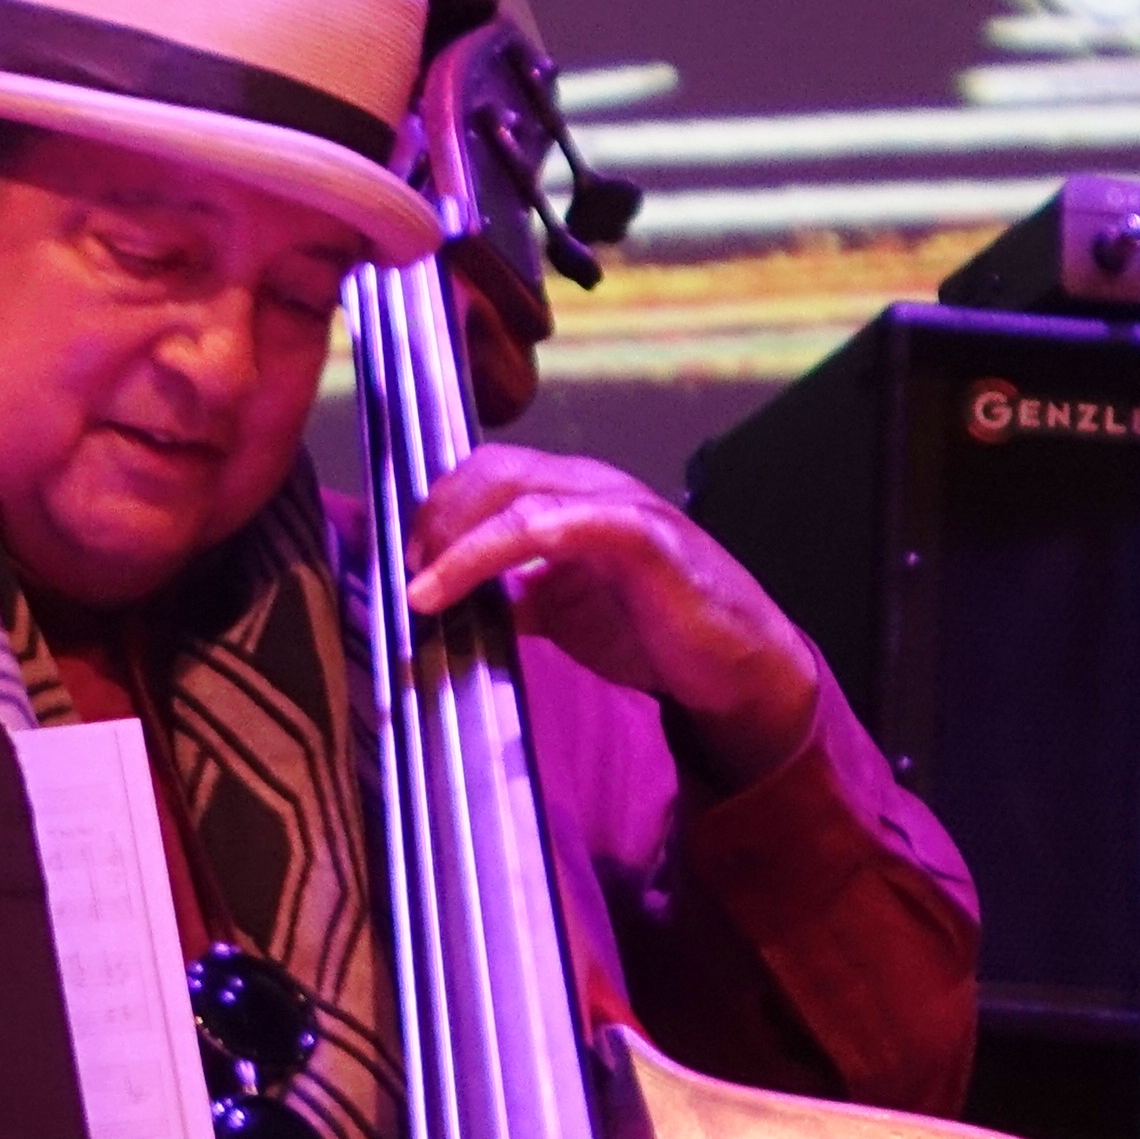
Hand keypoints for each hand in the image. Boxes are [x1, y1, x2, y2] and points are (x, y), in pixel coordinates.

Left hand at [403, 445, 822, 787]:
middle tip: (408, 576)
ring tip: (423, 587)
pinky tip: (468, 583)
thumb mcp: (559, 611)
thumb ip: (508, 593)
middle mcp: (590, 486)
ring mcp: (618, 507)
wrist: (738, 667)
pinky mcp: (644, 539)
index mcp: (568, 496)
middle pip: (490, 471)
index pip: (483, 474)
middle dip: (435, 519)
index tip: (401, 561)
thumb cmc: (652, 632)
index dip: (434, 510)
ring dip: (456, 540)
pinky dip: (499, 549)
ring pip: (516, 493)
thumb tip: (438, 601)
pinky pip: (559, 525)